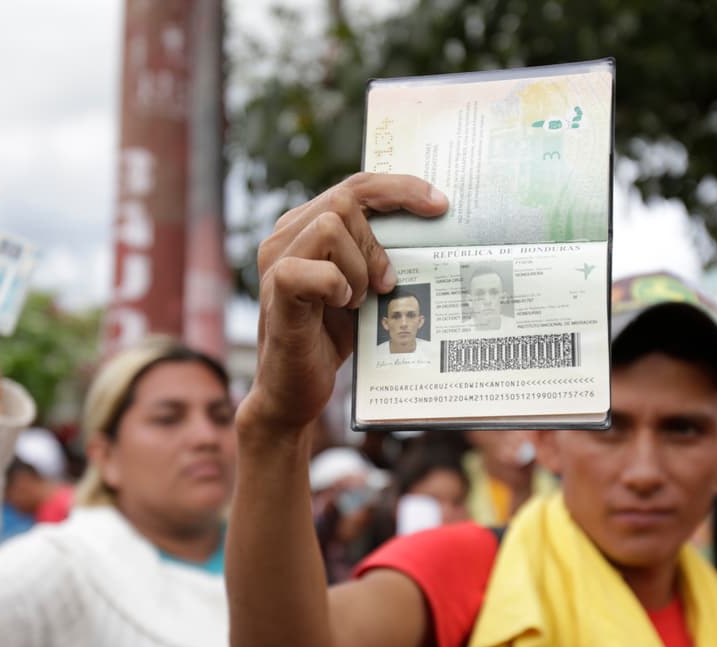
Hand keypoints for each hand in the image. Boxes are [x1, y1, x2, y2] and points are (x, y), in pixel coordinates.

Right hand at [242, 173, 447, 432]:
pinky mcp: (277, 291)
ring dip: (358, 267)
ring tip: (355, 301)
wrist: (294, 389)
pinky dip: (338, 287)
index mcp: (307, 226)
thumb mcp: (361, 286)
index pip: (356, 186)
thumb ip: (377, 254)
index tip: (439, 205)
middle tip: (384, 285)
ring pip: (331, 227)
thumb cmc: (329, 337)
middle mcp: (286, 235)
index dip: (399, 188)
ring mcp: (277, 260)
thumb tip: (430, 231)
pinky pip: (317, 270)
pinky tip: (340, 308)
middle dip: (376, 243)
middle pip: (346, 200)